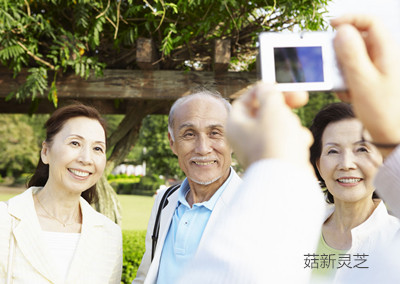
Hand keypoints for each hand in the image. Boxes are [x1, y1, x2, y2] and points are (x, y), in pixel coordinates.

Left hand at [227, 82, 312, 170]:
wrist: (286, 180)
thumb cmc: (275, 143)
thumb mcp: (272, 109)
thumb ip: (269, 94)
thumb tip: (266, 89)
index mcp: (235, 124)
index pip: (246, 99)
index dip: (263, 90)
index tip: (279, 87)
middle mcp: (244, 137)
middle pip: (264, 112)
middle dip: (284, 106)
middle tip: (301, 98)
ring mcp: (260, 149)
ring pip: (279, 125)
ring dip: (292, 124)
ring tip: (294, 133)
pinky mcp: (275, 158)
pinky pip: (287, 141)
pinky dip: (296, 139)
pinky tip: (300, 145)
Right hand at [331, 15, 399, 155]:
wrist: (391, 135)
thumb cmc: (382, 111)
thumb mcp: (362, 82)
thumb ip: (351, 55)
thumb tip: (341, 31)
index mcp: (387, 51)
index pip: (370, 21)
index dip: (350, 19)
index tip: (331, 26)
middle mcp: (382, 56)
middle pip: (356, 40)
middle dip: (340, 54)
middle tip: (333, 68)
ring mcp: (376, 68)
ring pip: (351, 58)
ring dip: (341, 72)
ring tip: (344, 88)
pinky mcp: (370, 79)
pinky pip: (352, 73)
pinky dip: (345, 82)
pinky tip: (349, 95)